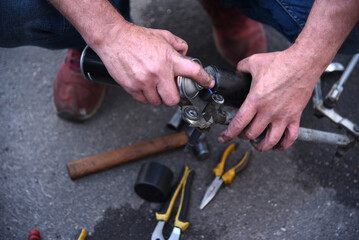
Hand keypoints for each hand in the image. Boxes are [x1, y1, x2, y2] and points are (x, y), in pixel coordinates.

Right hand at [92, 23, 213, 105]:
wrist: (113, 38)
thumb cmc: (137, 37)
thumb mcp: (163, 36)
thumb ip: (178, 46)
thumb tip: (186, 55)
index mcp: (169, 59)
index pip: (193, 72)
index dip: (204, 79)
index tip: (208, 83)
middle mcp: (158, 72)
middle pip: (173, 100)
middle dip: (172, 97)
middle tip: (169, 90)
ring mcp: (144, 82)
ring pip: (157, 102)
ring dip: (157, 96)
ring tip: (153, 85)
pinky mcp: (131, 87)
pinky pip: (143, 100)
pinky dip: (145, 96)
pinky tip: (143, 86)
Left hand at [218, 49, 323, 150]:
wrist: (304, 62)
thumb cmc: (280, 62)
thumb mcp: (253, 62)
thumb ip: (241, 69)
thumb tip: (237, 72)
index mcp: (255, 100)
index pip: (238, 124)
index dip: (228, 134)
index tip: (223, 138)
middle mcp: (268, 111)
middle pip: (251, 134)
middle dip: (242, 136)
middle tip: (240, 133)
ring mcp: (283, 116)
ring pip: (270, 141)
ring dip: (260, 146)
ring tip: (256, 144)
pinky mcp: (295, 116)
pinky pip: (290, 138)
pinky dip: (283, 145)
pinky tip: (277, 145)